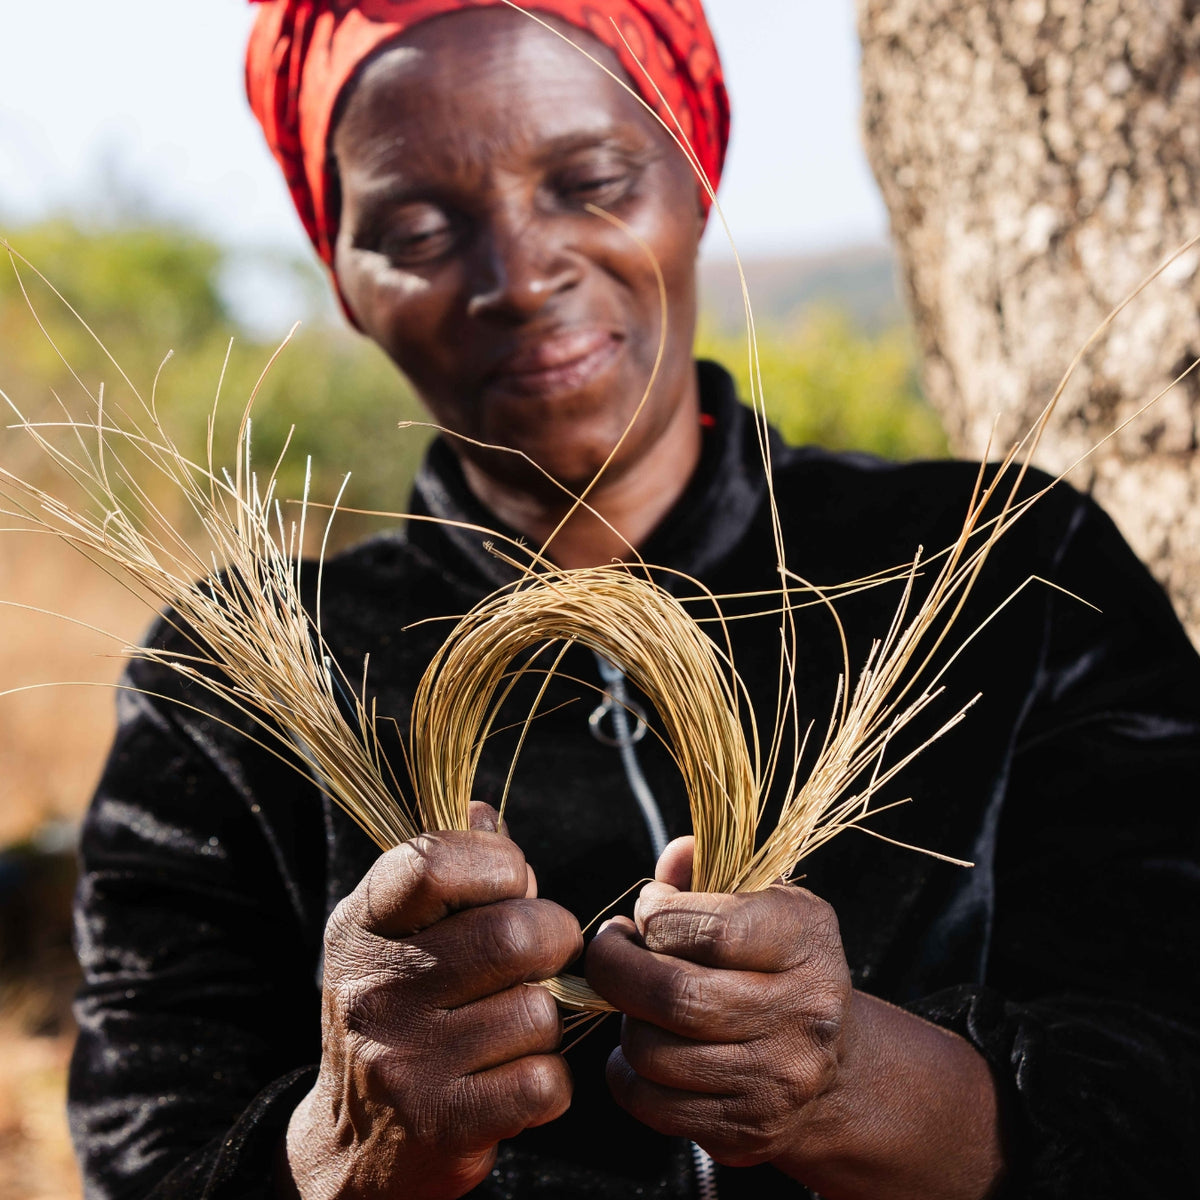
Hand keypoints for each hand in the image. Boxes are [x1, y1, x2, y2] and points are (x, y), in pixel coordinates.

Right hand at [283, 804, 581, 1199]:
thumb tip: (486, 812)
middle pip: (514, 935)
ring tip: (512, 1026)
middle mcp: (376, 987)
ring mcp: (406, 1059)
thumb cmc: (400, 1013)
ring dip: (546, 1019)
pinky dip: (548, 1082)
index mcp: (363, 925)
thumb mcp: (399, 935)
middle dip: (553, 939)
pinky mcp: (442, 1123)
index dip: (499, 862)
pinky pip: (545, 1081)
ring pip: (538, 1010)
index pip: (433, 861)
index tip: (511, 884)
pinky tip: (512, 1079)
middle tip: (543, 956)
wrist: (354, 1145)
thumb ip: (447, 873)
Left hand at [585, 836, 852, 1168]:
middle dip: (617, 966)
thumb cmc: (779, 967)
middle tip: (612, 949)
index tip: (647, 911)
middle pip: (674, 995)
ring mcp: (776, 1079)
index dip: (656, 915)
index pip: (713, 928)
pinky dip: (626, 1071)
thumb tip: (676, 856)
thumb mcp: (764, 904)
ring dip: (624, 1019)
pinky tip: (643, 1046)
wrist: (835, 1072)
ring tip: (635, 999)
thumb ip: (712, 871)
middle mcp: (802, 1012)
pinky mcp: (745, 1130)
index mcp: (807, 941)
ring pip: (653, 1051)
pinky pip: (650, 1101)